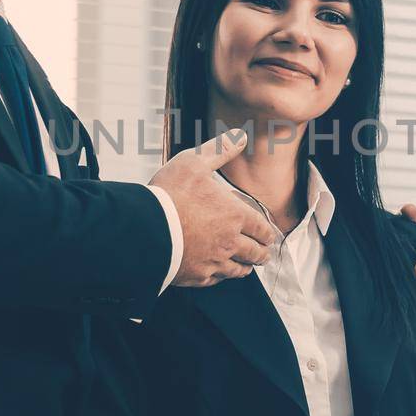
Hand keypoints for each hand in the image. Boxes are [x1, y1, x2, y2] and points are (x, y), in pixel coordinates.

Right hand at [150, 130, 277, 286]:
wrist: (145, 229)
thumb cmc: (170, 194)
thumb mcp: (194, 162)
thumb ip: (219, 150)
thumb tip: (240, 136)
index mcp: (235, 216)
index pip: (262, 229)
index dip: (268, 233)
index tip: (270, 236)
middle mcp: (230, 242)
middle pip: (255, 253)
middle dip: (262, 253)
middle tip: (264, 254)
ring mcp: (214, 261)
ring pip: (238, 270)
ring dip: (245, 267)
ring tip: (247, 267)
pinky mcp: (196, 275)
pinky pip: (216, 280)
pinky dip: (221, 276)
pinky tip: (219, 273)